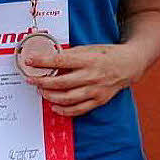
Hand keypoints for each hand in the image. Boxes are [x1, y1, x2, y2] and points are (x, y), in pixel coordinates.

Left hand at [25, 43, 145, 116]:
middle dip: (42, 82)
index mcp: (89, 59)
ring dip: (50, 96)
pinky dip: (64, 110)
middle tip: (32, 80)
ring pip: (67, 98)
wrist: (129, 64)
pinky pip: (78, 109)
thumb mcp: (90, 49)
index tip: (30, 61)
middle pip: (61, 82)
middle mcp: (92, 76)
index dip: (43, 62)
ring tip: (42, 92)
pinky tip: (55, 106)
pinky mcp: (99, 100)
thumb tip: (49, 58)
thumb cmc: (108, 55)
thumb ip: (71, 54)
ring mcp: (96, 90)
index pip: (61, 61)